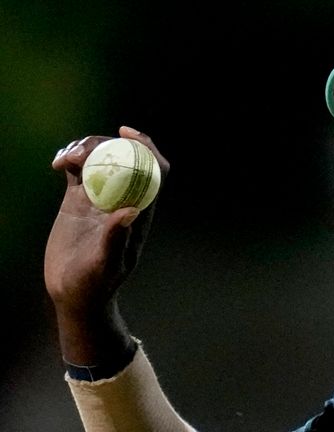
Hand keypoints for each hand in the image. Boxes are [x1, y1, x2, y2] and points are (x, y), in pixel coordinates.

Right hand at [44, 126, 169, 364]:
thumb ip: (116, 239)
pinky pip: (79, 170)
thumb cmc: (95, 284)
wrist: (73, 293)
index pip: (154, 171)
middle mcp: (122, 198)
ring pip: (101, 159)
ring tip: (66, 160)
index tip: (126, 134)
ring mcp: (100, 197)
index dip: (146, 148)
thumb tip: (131, 211)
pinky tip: (57, 165)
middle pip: (124, 157)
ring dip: (85, 149)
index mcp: (139, 210)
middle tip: (81, 153)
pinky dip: (70, 160)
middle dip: (106, 145)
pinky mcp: (78, 200)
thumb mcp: (106, 264)